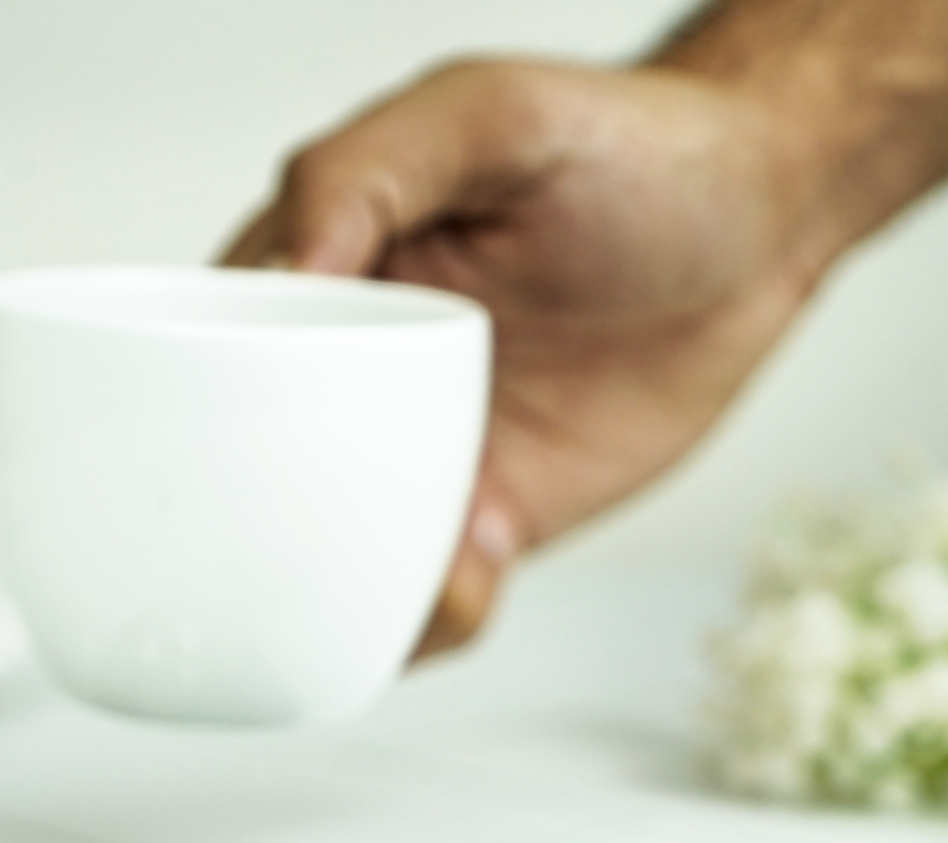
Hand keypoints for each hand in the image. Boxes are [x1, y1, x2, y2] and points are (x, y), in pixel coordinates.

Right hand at [222, 59, 819, 654]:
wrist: (757, 234)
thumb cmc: (630, 152)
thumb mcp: (491, 117)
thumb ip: (366, 170)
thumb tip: (273, 273)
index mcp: (317, 284)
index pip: (209, 372)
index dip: (190, 434)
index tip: (214, 479)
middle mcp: (351, 382)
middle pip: (260, 493)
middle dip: (268, 546)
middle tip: (322, 551)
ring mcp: (418, 459)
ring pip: (338, 566)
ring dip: (357, 597)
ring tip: (437, 562)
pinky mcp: (484, 520)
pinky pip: (429, 602)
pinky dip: (436, 619)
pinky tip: (482, 571)